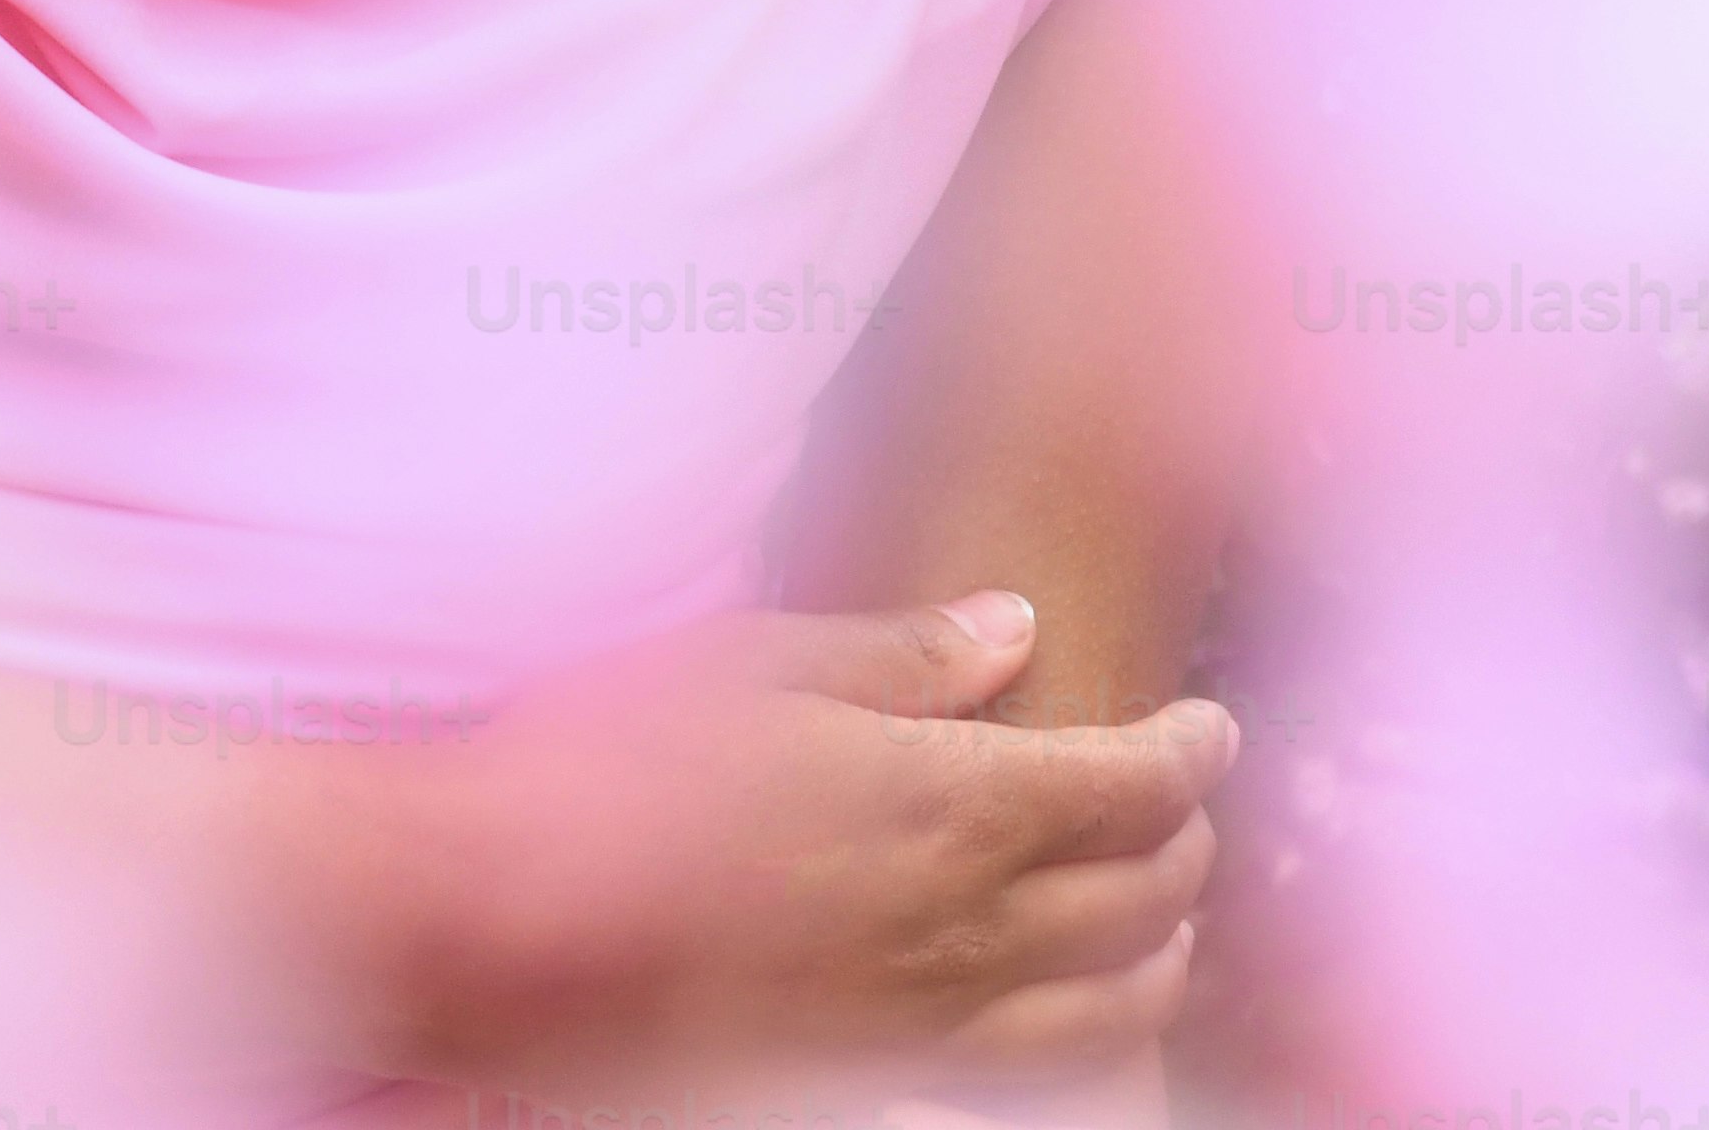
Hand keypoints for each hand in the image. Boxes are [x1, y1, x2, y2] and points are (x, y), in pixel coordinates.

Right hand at [261, 589, 1231, 1107]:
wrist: (499, 924)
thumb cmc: (606, 768)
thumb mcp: (749, 665)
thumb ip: (899, 658)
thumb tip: (1012, 629)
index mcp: (946, 801)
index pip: (1134, 784)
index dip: (1194, 751)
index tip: (1209, 724)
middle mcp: (963, 924)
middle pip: (1147, 898)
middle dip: (1191, 844)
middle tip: (1189, 803)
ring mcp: (927, 1019)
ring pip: (1118, 1009)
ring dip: (1164, 954)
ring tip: (1164, 917)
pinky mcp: (877, 1076)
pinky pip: (1042, 1079)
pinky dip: (1100, 1044)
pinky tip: (1085, 1018)